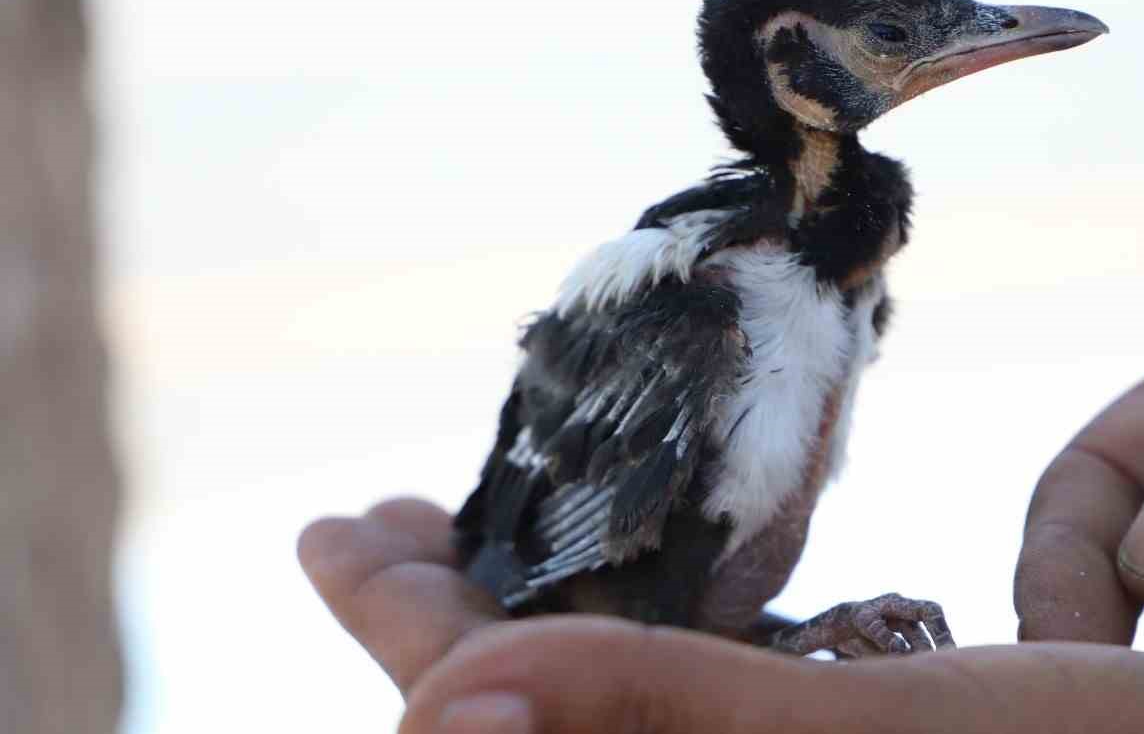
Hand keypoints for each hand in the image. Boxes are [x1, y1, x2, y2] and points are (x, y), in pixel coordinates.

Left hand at [299, 499, 1143, 732]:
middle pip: (538, 709)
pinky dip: (656, 642)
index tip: (331, 520)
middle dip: (454, 610)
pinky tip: (660, 591)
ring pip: (626, 703)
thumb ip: (660, 725)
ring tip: (474, 548)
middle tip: (388, 524)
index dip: (399, 609)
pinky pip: (720, 700)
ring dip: (548, 621)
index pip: (485, 704)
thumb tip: (429, 714)